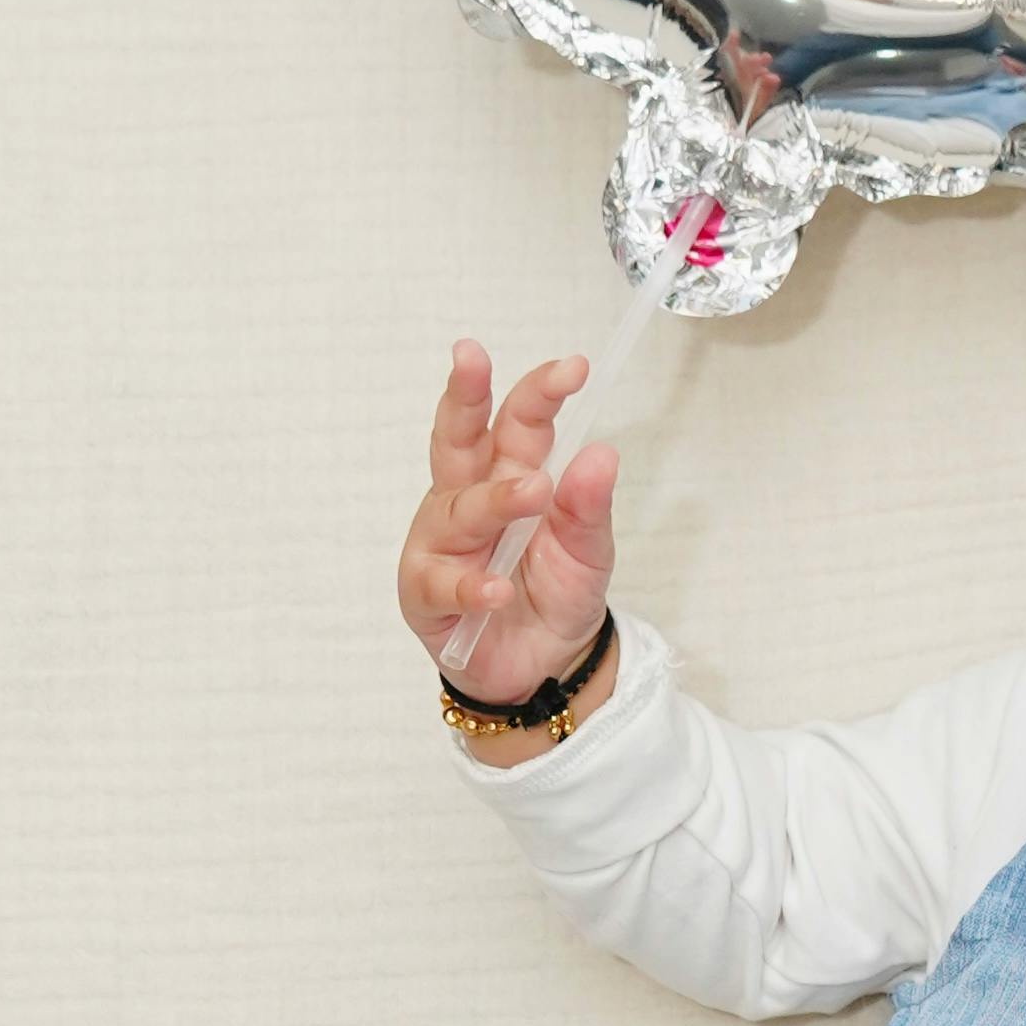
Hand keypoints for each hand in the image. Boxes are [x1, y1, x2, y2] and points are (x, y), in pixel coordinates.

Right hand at [401, 339, 618, 711]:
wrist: (546, 666)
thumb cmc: (558, 594)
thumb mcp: (589, 550)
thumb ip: (589, 507)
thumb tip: (600, 454)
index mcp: (508, 473)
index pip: (517, 422)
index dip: (538, 392)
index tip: (572, 367)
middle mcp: (466, 497)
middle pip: (459, 439)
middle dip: (463, 396)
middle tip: (472, 359)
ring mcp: (441, 543)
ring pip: (457, 510)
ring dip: (495, 499)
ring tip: (535, 494)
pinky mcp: (425, 593)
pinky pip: (442, 583)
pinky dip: (472, 586)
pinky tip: (497, 590)